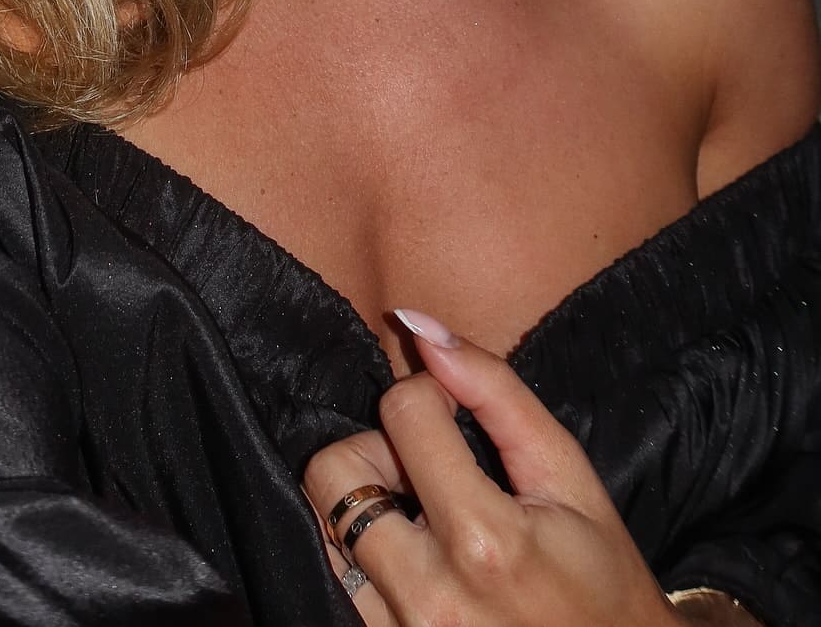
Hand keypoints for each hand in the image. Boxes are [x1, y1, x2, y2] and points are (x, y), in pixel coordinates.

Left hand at [302, 310, 677, 625]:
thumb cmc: (597, 572)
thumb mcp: (567, 475)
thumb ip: (495, 391)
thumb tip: (418, 325)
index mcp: (484, 541)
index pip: (403, 412)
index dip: (429, 396)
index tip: (456, 417)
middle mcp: (429, 595)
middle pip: (334, 472)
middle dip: (376, 451)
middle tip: (424, 470)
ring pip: (323, 527)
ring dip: (364, 505)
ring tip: (420, 518)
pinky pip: (335, 580)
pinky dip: (362, 554)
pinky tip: (410, 556)